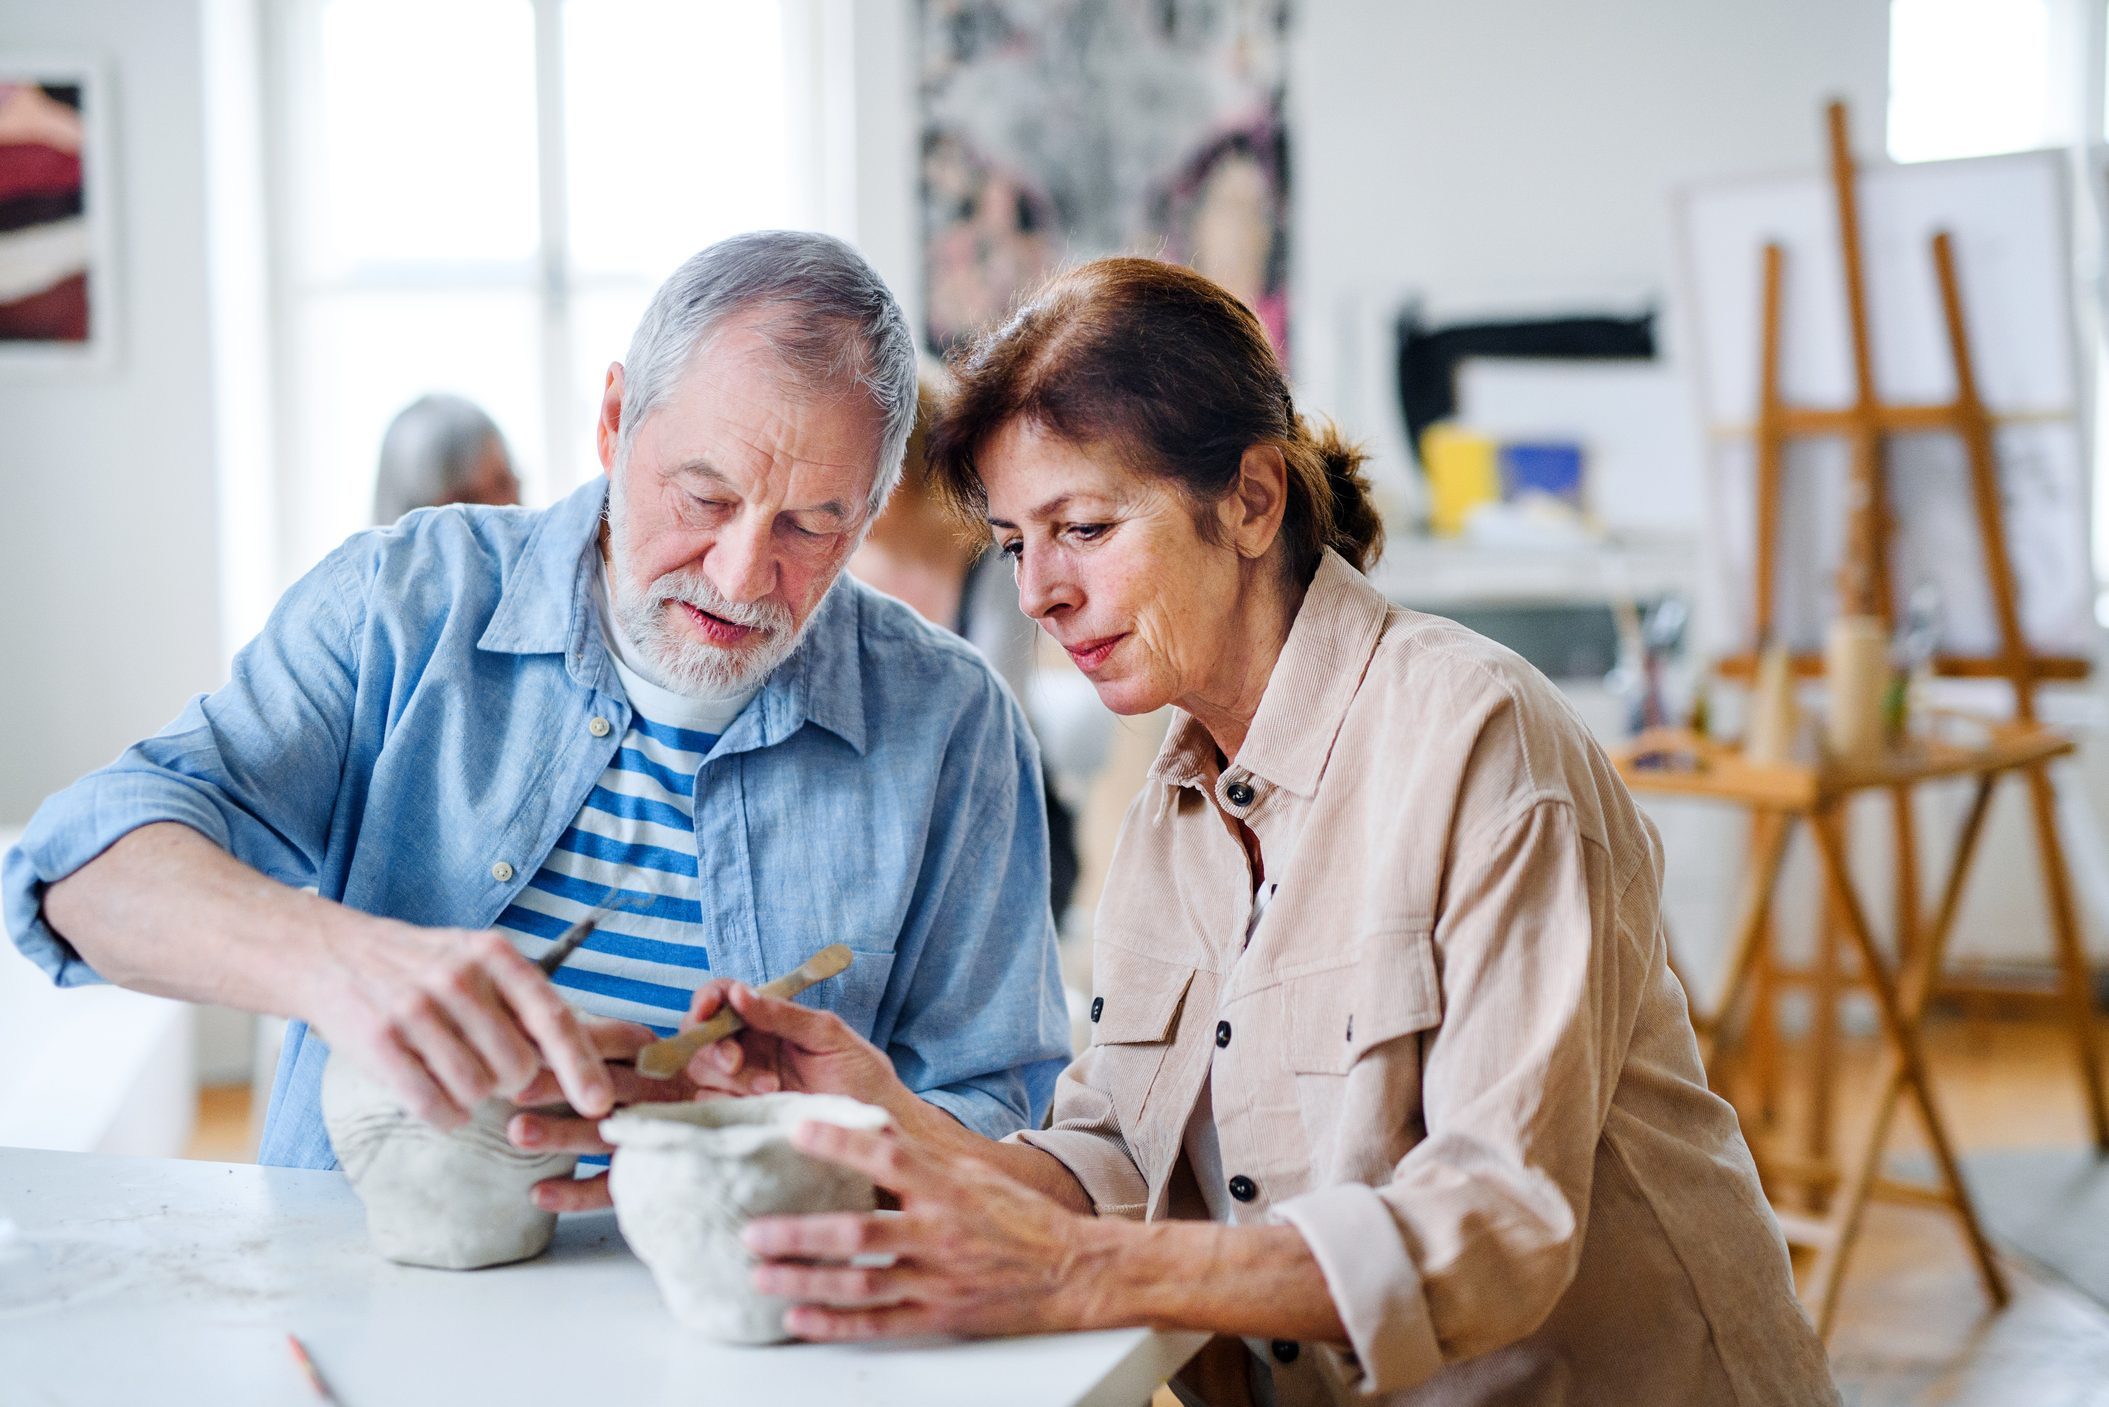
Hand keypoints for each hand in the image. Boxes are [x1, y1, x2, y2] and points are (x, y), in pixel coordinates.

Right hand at [302, 917, 613, 1129]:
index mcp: (494, 954)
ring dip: (472, 1098)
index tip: (601, 1103)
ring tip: (452, 1073)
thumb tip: (585, 1058)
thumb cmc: (420, 966)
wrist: (332, 954)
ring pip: (477, 1091)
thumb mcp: (476, 960)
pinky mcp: (380, 1043)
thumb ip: (522, 1001)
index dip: (582, 1065)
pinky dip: (445, 1116)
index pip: (553, 1017)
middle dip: (510, 1082)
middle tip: (485, 1066)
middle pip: (518, 1067)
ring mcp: (416, 1009)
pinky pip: (435, 1106)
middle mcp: (459, 977)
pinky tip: (438, 1099)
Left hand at [507, 1018, 699, 1213]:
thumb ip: (618, 1040)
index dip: (586, 1039)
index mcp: (662, 1059)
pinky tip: (539, 1193)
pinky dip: (576, 1193)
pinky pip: (613, 1188)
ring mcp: (659, 1136)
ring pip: (607, 1136)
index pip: (623, 1043)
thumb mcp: (681, 1049)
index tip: (536, 1035)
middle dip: (561, 1086)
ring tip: (518, 1133)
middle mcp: (663, 1095)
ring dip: (561, 1135)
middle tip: (517, 1086)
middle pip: (611, 1086)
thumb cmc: (688, 1086)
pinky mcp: (654, 1176)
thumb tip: (552, 1024)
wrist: (741, 1119)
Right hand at [676, 980, 919, 1125]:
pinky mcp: (743, 1113)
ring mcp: (743, 1081)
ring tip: (773, 1088)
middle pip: (702, 1035)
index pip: (723, 997)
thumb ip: (784, 1014)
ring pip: (702, 1071)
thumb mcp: (828, 1034)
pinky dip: (726, 1103)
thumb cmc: (860, 1072)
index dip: (707, 999)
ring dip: (730, 1078)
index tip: (709, 1010)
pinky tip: (760, 1107)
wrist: (875, 1123)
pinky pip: (710, 1105)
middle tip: (737, 1063)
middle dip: (714, 1047)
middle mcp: (750, 1046)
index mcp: (769, 1018)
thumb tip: (739, 992)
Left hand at [742, 1122, 1113, 1339]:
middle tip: (753, 1229)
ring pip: (861, 1283)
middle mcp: (940, 1231)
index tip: (798, 1128)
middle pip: (861, 1231)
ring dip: (806, 1280)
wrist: (1073, 1271)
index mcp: (948, 1187)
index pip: (889, 1154)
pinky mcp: (940, 1314)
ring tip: (762, 1275)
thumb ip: (922, 1159)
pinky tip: (800, 1318)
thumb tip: (868, 1131)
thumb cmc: (1019, 1219)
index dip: (842, 1141)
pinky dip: (836, 1323)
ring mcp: (938, 1278)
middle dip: (801, 1232)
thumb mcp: (974, 1175)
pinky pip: (880, 1323)